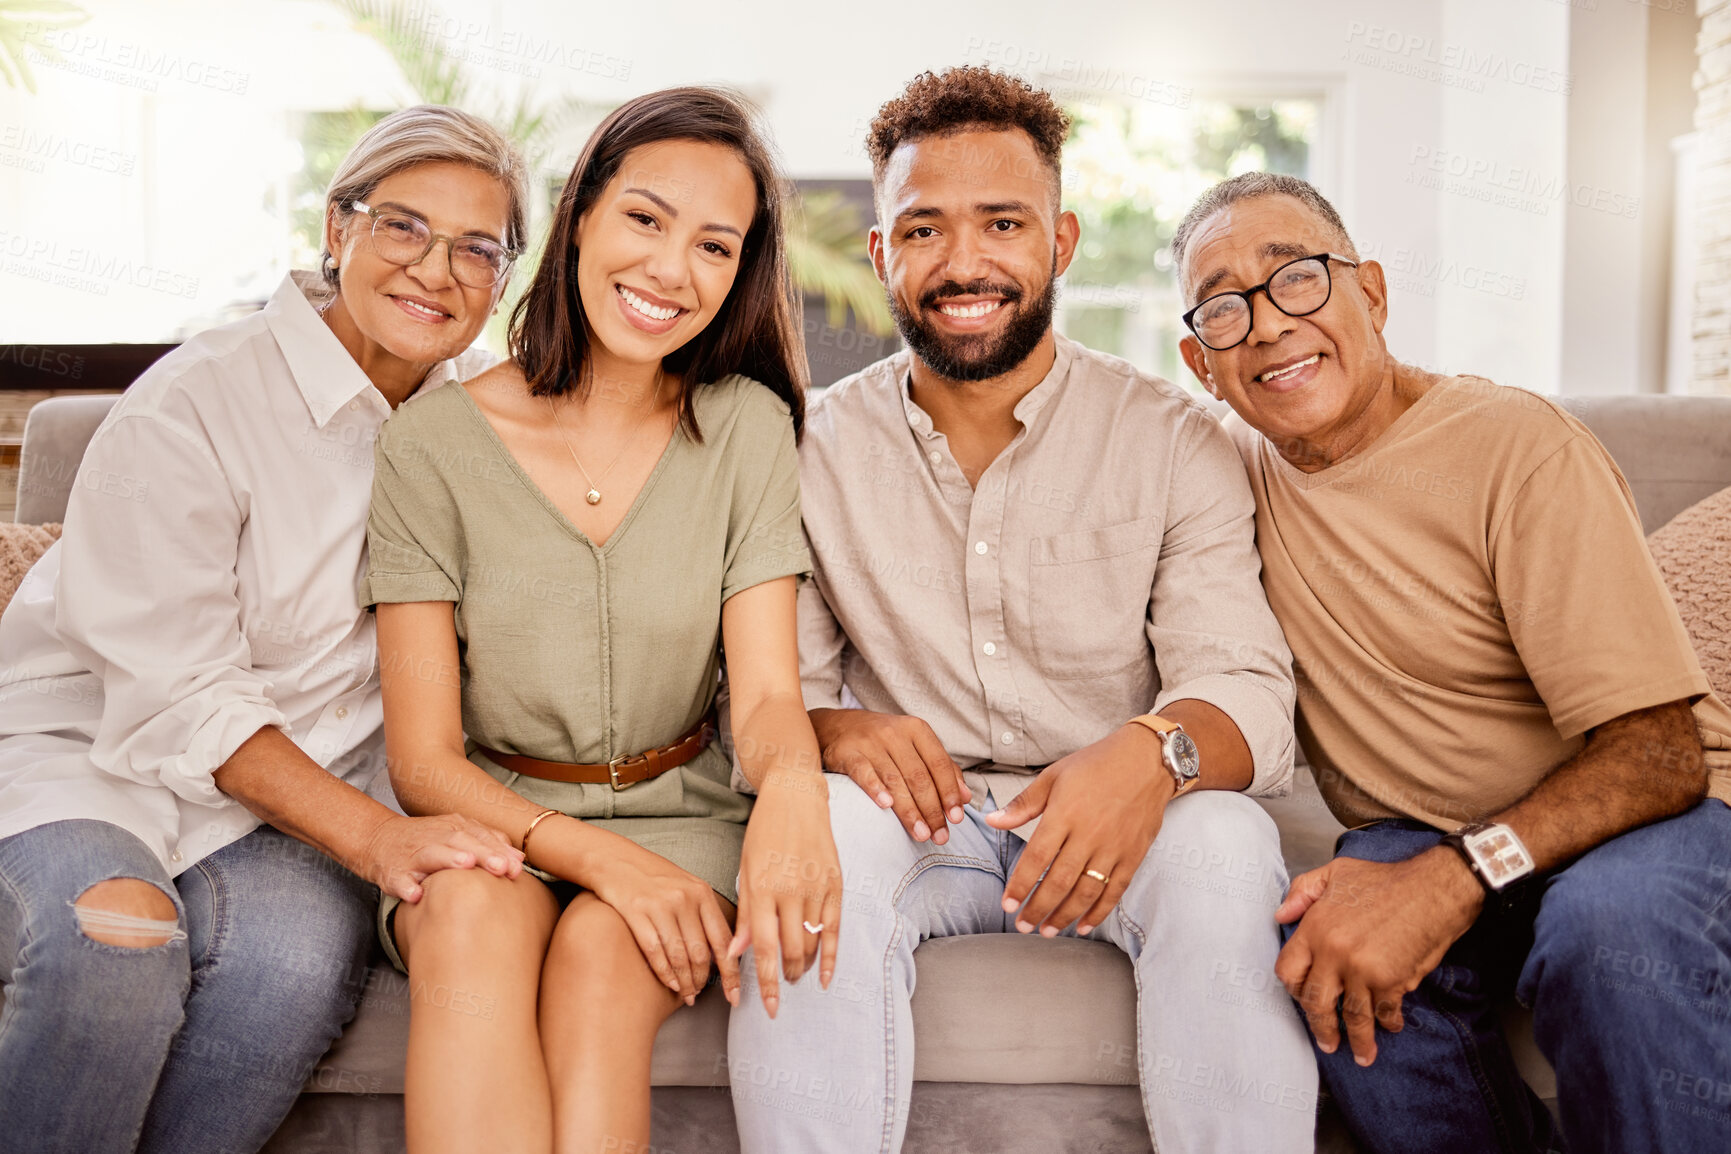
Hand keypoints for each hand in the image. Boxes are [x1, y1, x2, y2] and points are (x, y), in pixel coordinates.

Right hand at [358, 812, 524, 903]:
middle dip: (483, 853)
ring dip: (449, 859)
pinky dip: (407, 887)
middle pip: (461, 841)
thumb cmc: (427, 842)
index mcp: (453, 828)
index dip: (499, 850)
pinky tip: (416, 894)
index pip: (480, 836)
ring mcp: (412, 854)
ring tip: (466, 864)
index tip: (517, 866)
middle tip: (501, 867)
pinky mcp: (392, 873)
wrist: (379, 840)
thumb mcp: (458, 835)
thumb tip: (519, 859)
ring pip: (431, 854)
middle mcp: (435, 838)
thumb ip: (488, 844)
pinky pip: (399, 880)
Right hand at [583, 830, 739, 1005]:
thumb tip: (724, 950)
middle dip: (702, 981)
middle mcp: (684, 899)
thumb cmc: (653, 876)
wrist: (615, 859)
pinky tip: (670, 984)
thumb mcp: (686, 886)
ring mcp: (660, 906)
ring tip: (687, 995)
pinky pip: (655, 952)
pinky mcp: (636, 912)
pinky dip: (665, 974)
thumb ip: (703, 914)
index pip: (723, 940)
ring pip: (679, 957)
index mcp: (702, 893)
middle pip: (700, 953)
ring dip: (685, 982)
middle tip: (699, 995)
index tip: (735, 994)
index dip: (731, 972)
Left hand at [728, 770, 842, 1017]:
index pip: (763, 947)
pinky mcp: (836, 884)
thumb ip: (744, 914)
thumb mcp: (745, 870)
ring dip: (804, 967)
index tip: (765, 1007)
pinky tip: (825, 976)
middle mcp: (790, 890)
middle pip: (791, 950)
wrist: (795, 796)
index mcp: (762, 888)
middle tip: (780, 990)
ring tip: (795, 977)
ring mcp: (816, 887)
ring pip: (813, 943)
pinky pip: (835, 929)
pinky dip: (831, 956)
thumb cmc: (764, 834)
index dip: (765, 981)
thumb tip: (736, 954)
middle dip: (785, 978)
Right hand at [810, 708, 969, 843]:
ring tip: (921, 834)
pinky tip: (886, 806)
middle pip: (919, 776)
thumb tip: (965, 797)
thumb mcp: (915, 746)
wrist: (839, 726)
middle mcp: (895, 733)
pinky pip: (863, 773)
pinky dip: (876, 789)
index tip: (956, 818)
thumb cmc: (885, 742)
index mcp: (917, 730)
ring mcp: (870, 742)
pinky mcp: (848, 752)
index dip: (949, 792)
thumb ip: (942, 769)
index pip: (939, 764)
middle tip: (939, 836)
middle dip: (932, 810)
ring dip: (910, 811)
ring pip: (895, 780)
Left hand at [985, 723, 1171, 936]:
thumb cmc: (1096, 764)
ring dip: (1064, 915)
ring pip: (1086, 891)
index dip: (1021, 884)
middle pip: (1059, 881)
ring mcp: (1114, 847)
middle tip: (1023, 925)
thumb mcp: (1054, 776)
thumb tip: (993, 820)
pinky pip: (1115, 890)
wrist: (1147, 760)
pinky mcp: (1134, 855)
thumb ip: (1024, 804)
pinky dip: (1099, 911)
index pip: (1037, 857)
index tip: (1007, 904)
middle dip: (1038, 908)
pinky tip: (1084, 925)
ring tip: (1047, 930)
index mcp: (1065, 814)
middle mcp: (1089, 834)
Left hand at [1274, 848, 1484, 1066]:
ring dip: (1358, 1040)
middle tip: (1328, 1043)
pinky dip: (1388, 1023)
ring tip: (1362, 1054)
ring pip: (1352, 1016)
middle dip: (1322, 1027)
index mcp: (1315, 928)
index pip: (1288, 971)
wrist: (1433, 888)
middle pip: (1316, 1002)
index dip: (1294, 989)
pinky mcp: (1390, 981)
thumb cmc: (1386, 879)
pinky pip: (1384, 1012)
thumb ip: (1303, 892)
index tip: (1303, 1000)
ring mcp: (1361, 970)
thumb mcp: (1335, 872)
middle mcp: (1333, 952)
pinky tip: (1391, 1026)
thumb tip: (1281, 915)